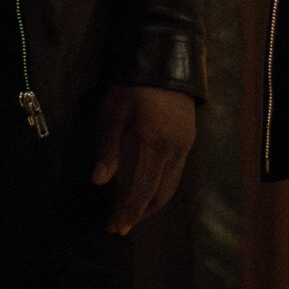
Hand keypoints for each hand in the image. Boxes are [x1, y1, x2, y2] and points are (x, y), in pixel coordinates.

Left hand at [91, 85, 194, 233]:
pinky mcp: (188, 141)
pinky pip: (175, 174)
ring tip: (130, 213)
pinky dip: (160, 189)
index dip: (130, 211)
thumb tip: (100, 182)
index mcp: (153, 144)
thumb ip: (108, 148)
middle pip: (159, 194)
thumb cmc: (133, 85)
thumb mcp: (113, 112)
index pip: (143, 188)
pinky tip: (146, 190)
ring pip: (170, 187)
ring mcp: (184, 147)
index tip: (116, 227)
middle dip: (139, 213)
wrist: (166, 61)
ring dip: (151, 204)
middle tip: (118, 226)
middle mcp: (174, 151)